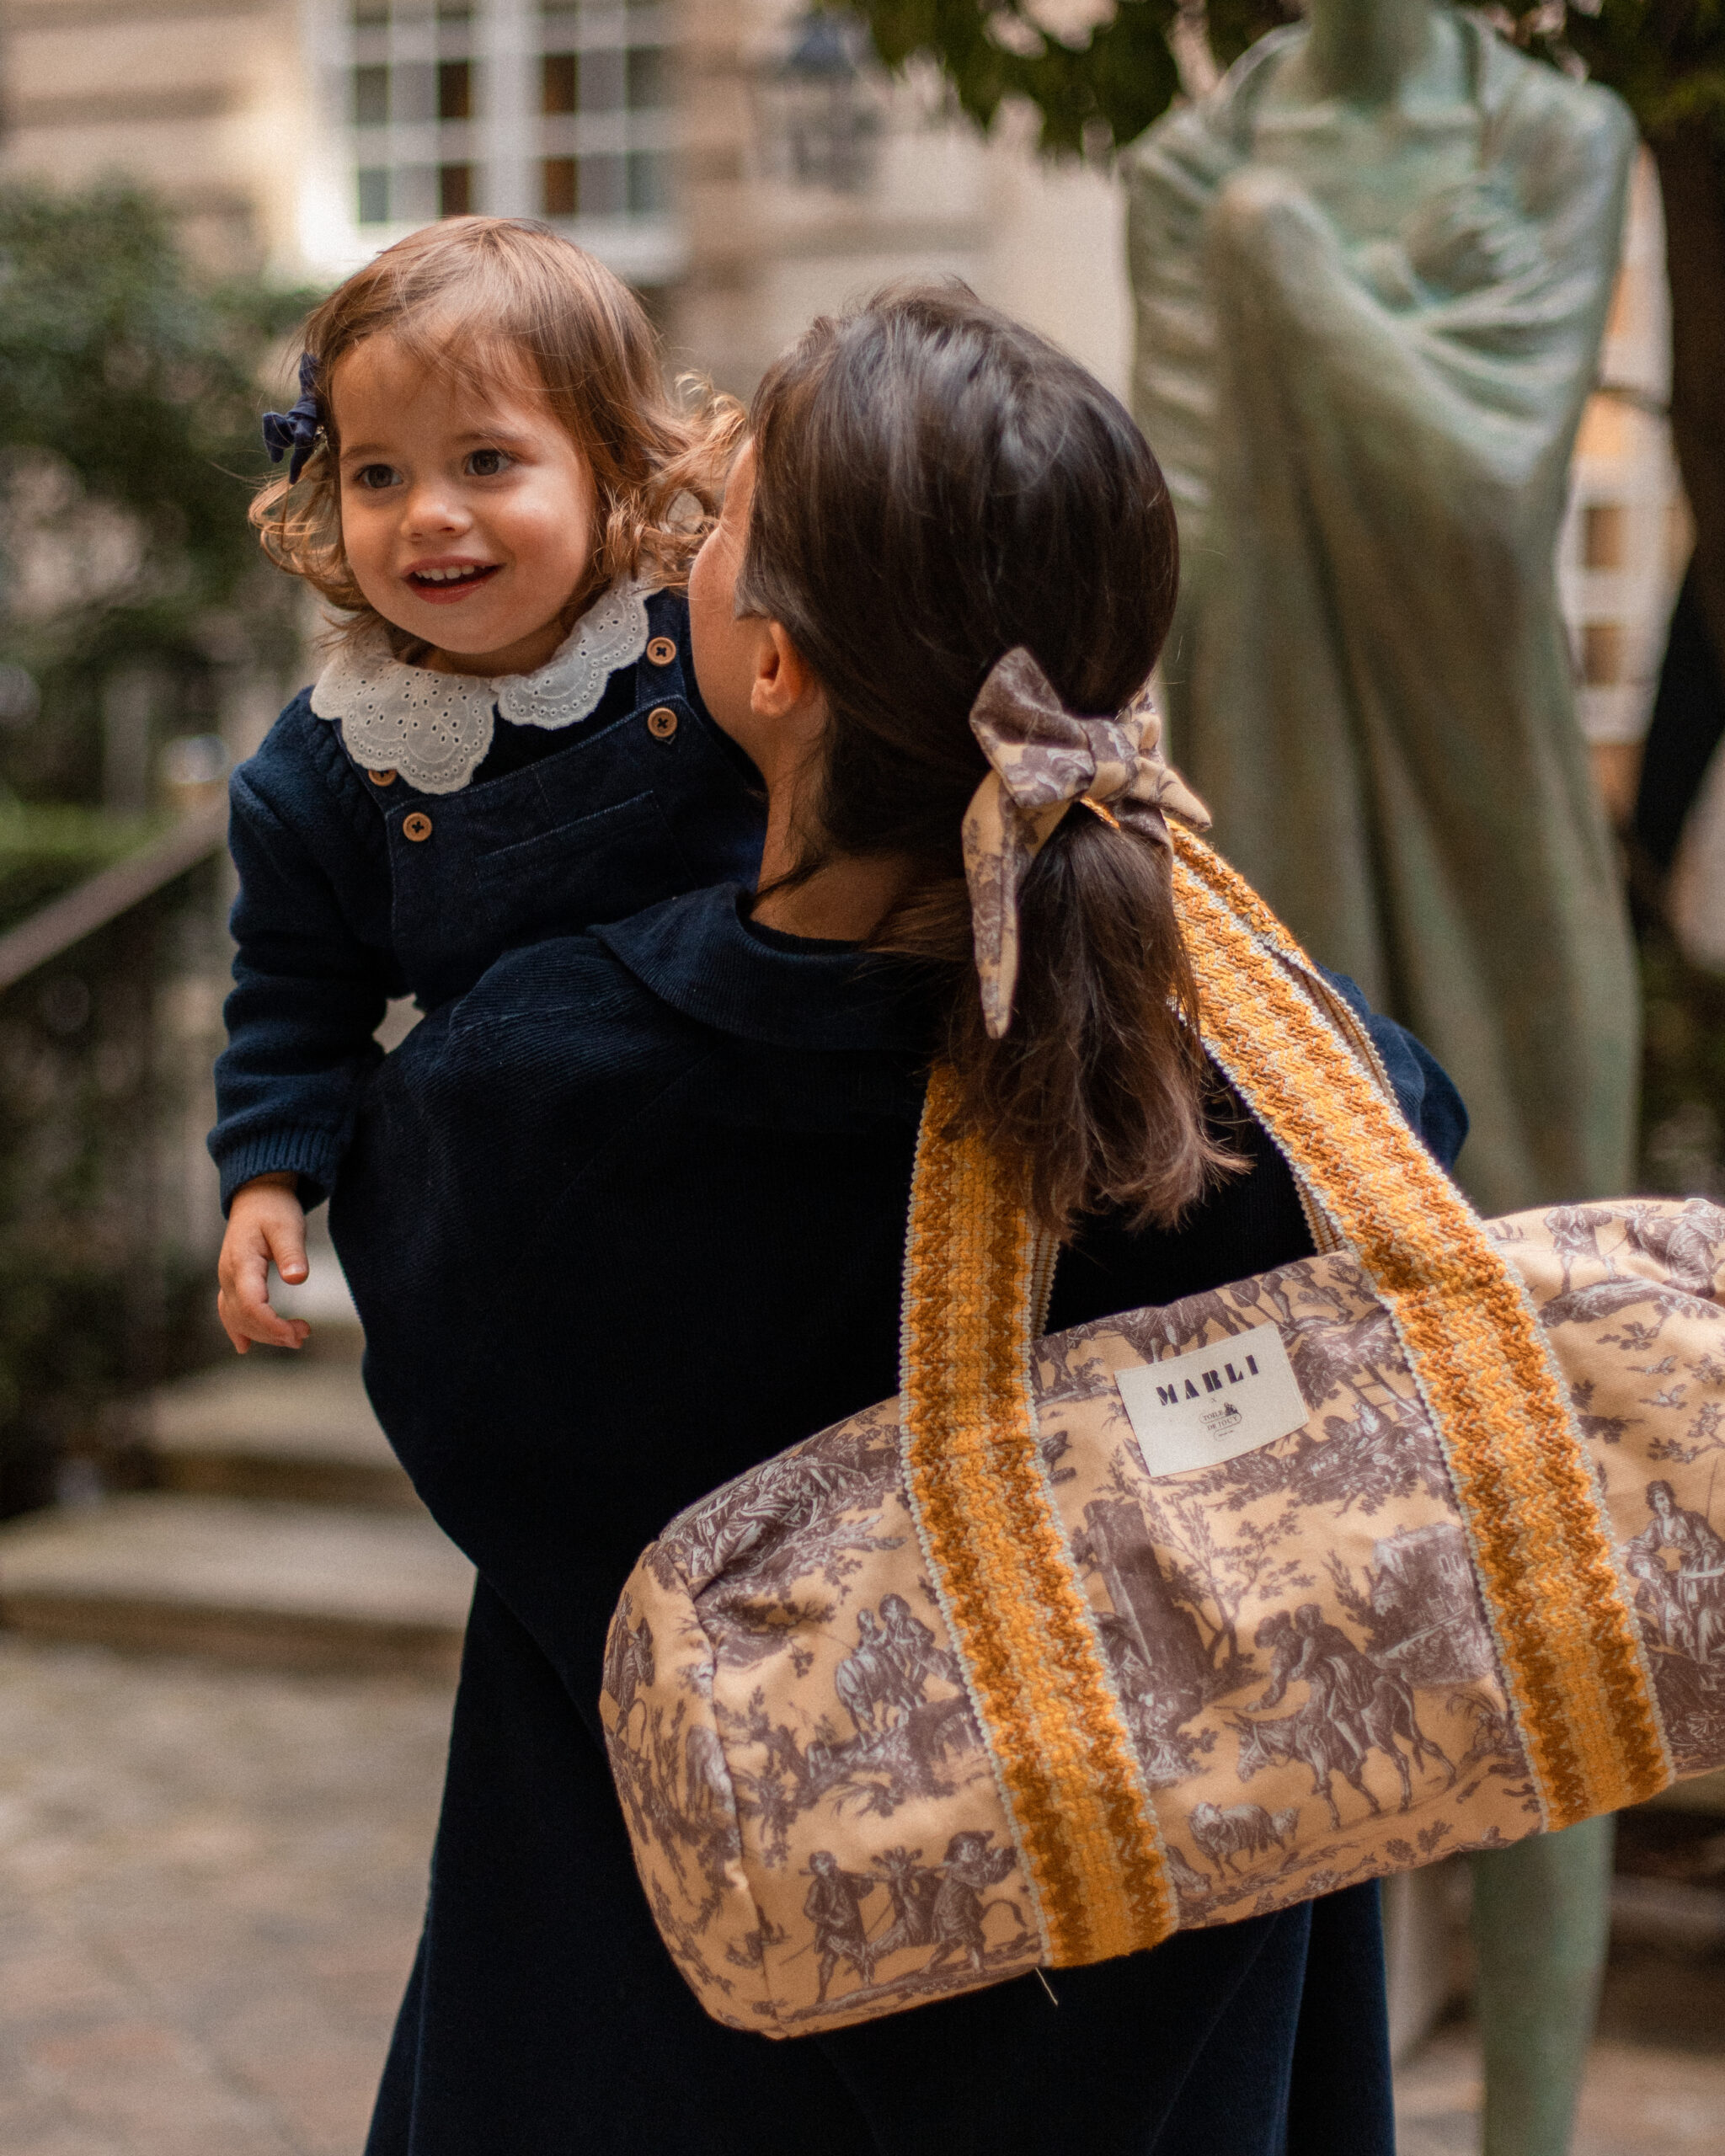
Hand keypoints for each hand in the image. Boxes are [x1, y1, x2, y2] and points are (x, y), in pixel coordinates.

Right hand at [218, 1173, 311, 1353]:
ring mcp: (227, 1280)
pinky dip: (239, 1329)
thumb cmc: (274, 1210)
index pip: (250, 1305)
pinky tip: (244, 1345)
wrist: (257, 1197)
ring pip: (238, 1318)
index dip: (271, 1324)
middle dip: (273, 1332)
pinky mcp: (232, 1282)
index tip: (296, 1334)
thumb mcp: (288, 1226)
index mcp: (242, 1262)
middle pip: (244, 1317)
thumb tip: (297, 1279)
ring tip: (297, 1337)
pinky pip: (229, 1311)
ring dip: (264, 1333)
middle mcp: (229, 1275)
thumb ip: (292, 1252)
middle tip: (304, 1334)